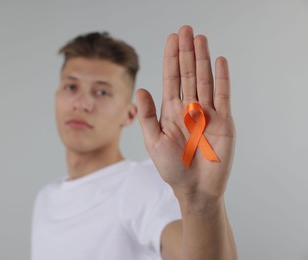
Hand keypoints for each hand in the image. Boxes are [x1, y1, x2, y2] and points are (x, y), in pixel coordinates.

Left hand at [136, 26, 235, 200]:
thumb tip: (141, 89)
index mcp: (171, 111)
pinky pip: (222, 96)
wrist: (194, 188)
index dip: (171, 59)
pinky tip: (219, 61)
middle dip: (186, 52)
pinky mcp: (223, 121)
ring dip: (202, 59)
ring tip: (199, 38)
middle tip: (185, 29)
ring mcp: (207, 113)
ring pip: (204, 80)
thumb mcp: (154, 141)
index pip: (171, 79)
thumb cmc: (172, 168)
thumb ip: (148, 115)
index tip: (171, 39)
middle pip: (188, 74)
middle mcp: (189, 107)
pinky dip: (221, 78)